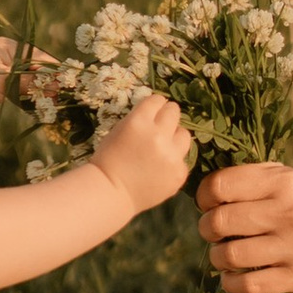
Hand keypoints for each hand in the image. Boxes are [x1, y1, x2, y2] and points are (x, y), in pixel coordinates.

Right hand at [90, 90, 196, 215]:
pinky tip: (161, 168)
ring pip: (184, 134)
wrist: (111, 192)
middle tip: (160, 127)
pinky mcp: (179, 172)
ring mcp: (171, 155)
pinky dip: (174, 161)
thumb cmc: (109, 160)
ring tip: (164, 147)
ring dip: (174, 137)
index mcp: (139, 121)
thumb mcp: (120, 130)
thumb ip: (140, 119)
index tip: (152, 112)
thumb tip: (158, 111)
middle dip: (166, 117)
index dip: (154, 106)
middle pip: (173, 112)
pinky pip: (183, 159)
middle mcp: (158, 135)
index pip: (157, 100)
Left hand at [199, 159, 292, 292]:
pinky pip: (248, 286)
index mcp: (284, 182)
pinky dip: (231, 283)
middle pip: (218, 223)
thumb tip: (209, 191)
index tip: (208, 203)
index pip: (221, 186)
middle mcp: (288, 212)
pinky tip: (234, 277)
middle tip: (213, 232)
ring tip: (224, 256)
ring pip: (228, 256)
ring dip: (217, 258)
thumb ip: (258, 181)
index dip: (204, 196)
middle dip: (206, 229)